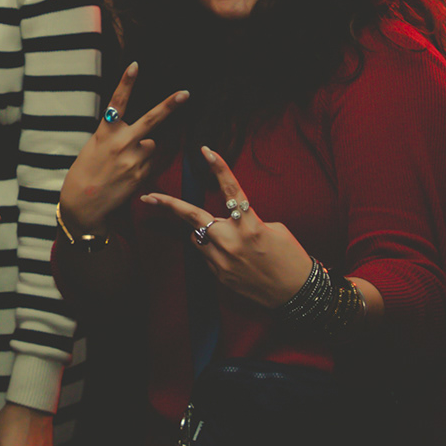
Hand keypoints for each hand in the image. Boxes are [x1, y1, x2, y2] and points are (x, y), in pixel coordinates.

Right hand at [58, 64, 186, 234]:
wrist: (84, 203)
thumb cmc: (86, 172)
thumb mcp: (95, 147)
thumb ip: (117, 137)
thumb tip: (146, 137)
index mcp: (105, 132)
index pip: (117, 102)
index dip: (126, 83)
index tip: (135, 65)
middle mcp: (121, 143)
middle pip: (151, 120)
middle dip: (170, 105)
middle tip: (185, 93)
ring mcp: (133, 159)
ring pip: (151, 145)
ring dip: (144, 150)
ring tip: (124, 164)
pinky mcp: (141, 174)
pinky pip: (151, 163)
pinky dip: (143, 166)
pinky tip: (127, 175)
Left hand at [144, 146, 314, 309]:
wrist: (296, 294)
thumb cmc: (290, 257)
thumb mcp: (275, 229)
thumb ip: (247, 219)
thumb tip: (229, 218)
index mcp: (251, 226)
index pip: (231, 191)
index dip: (219, 168)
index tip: (206, 151)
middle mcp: (232, 243)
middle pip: (194, 217)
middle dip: (169, 206)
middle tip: (148, 197)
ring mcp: (223, 262)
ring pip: (198, 237)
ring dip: (205, 232)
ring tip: (228, 240)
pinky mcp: (220, 276)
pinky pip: (207, 256)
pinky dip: (214, 250)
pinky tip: (235, 258)